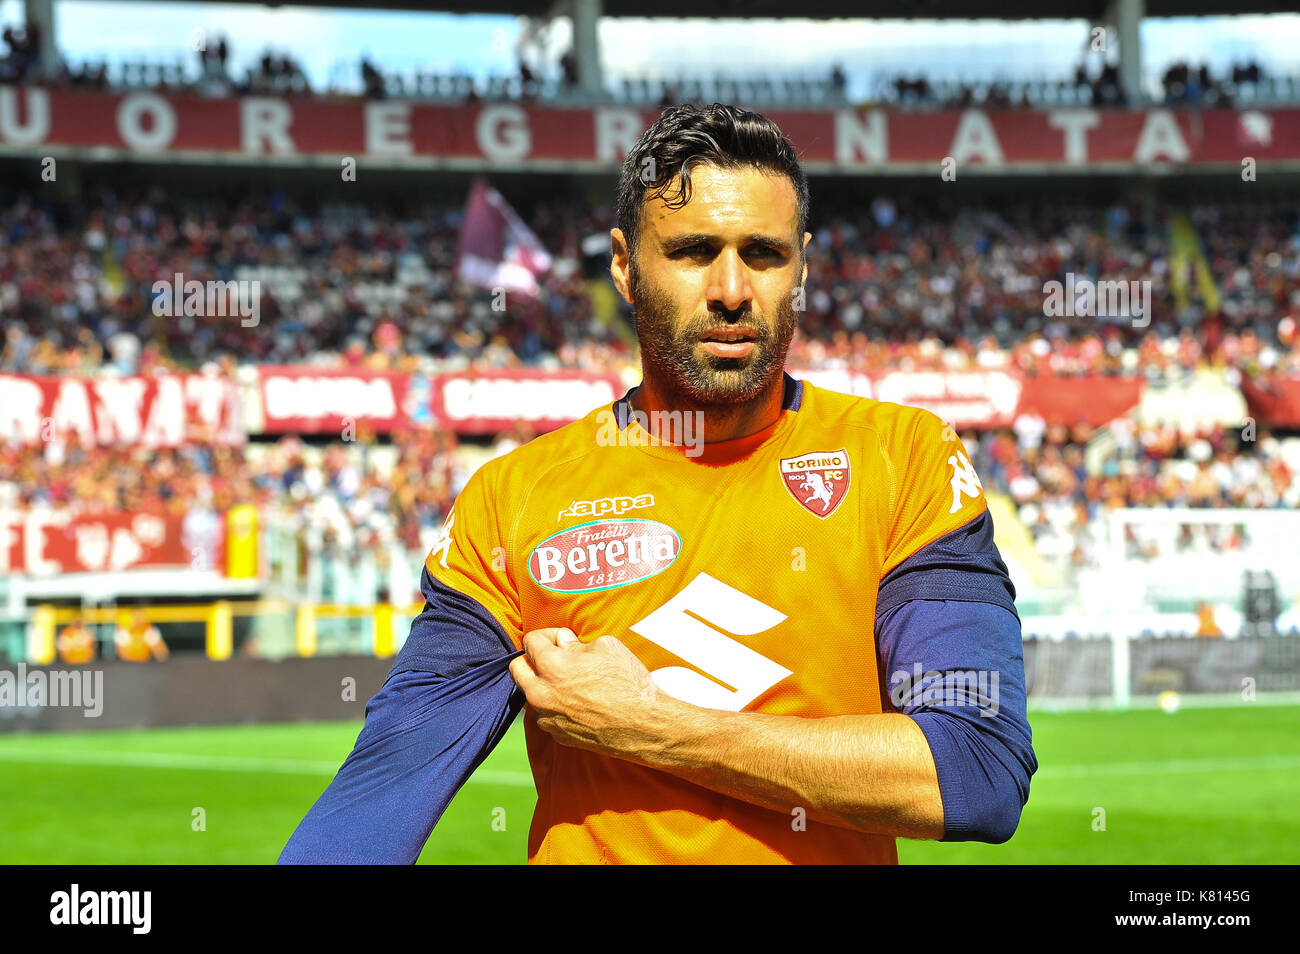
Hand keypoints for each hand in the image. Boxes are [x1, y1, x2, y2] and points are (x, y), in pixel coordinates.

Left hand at [509, 627, 664, 758]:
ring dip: (544, 684)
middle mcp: (541, 694)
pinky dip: (557, 705)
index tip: (565, 638)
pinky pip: (547, 714)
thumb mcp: (607, 647)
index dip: (549, 634)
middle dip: (533, 658)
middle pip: (517, 669)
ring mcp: (547, 718)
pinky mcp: (557, 735)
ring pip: (531, 694)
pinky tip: (581, 702)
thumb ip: (576, 643)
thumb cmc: (629, 683)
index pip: (530, 641)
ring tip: (573, 682)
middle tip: (558, 657)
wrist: (645, 726)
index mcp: (551, 667)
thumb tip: (563, 643)